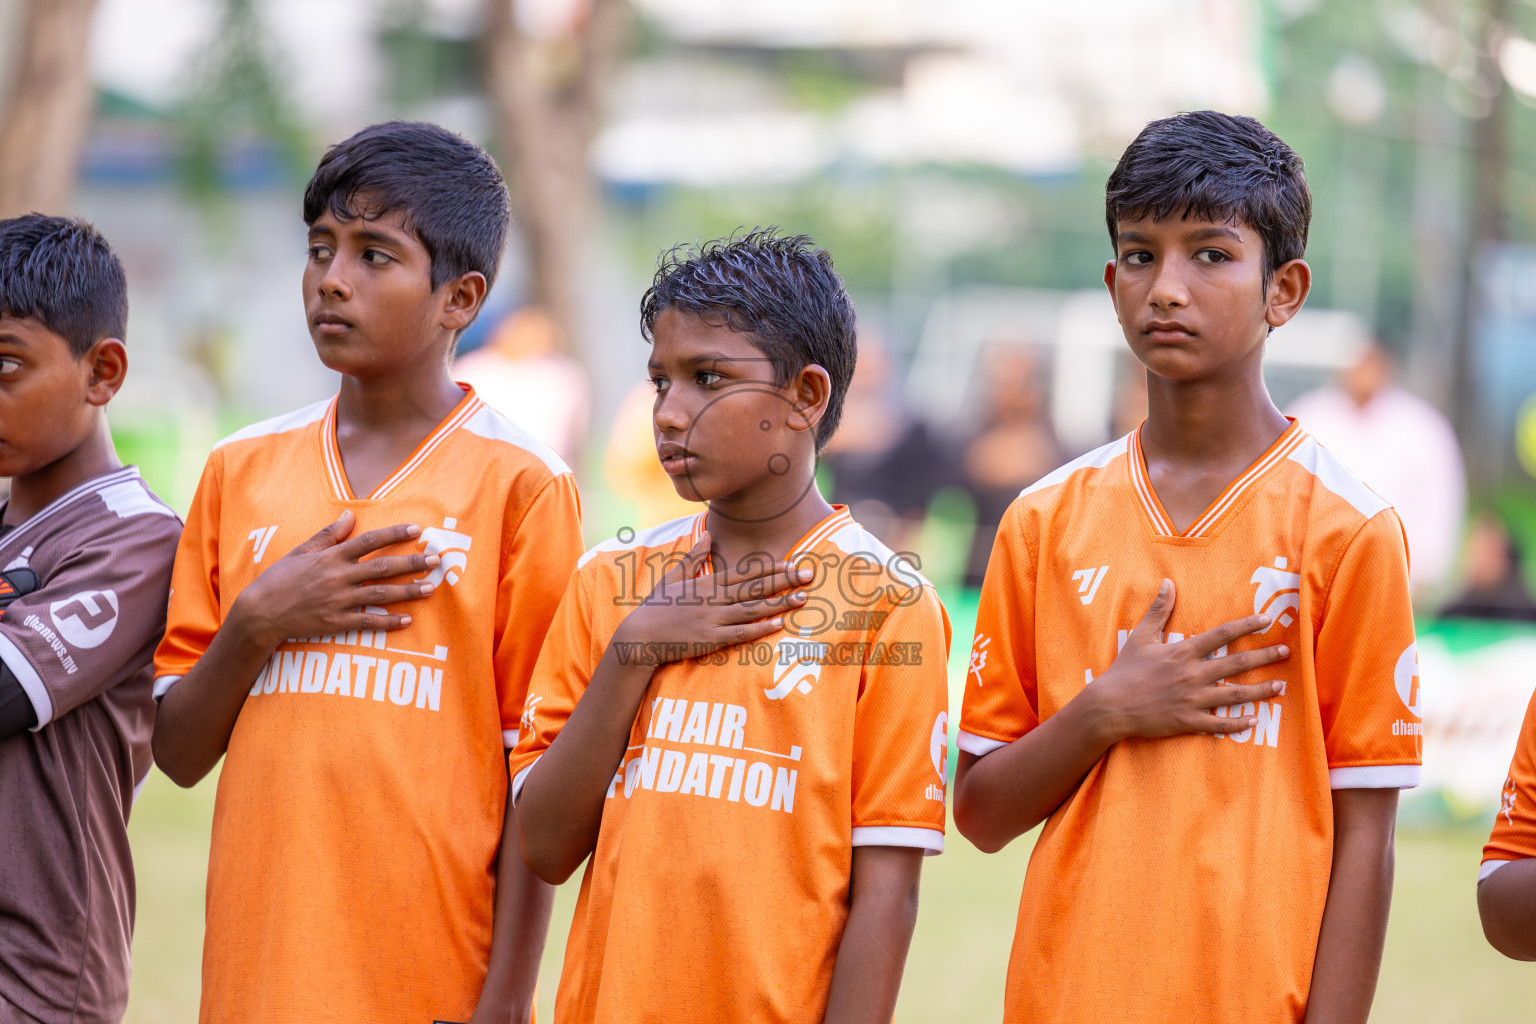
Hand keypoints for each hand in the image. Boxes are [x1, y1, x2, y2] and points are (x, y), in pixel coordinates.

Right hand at [231, 510, 437, 649]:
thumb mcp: (301, 551)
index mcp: (331, 557)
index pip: (369, 541)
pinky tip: (407, 620)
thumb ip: (329, 534)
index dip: (394, 534)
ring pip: (380, 595)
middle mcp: (338, 577)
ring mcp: (338, 601)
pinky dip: (388, 622)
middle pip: (382, 567)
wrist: (259, 613)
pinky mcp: (335, 623)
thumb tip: (349, 514)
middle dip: (411, 563)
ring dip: (408, 592)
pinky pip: (367, 623)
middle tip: (436, 560)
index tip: (417, 530)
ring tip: (431, 588)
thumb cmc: (280, 579)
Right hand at [612, 531, 811, 664]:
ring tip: (802, 598)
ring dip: (779, 603)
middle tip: (809, 573)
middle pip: (754, 587)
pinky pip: (740, 633)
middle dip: (783, 580)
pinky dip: (760, 628)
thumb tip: (707, 536)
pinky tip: (779, 624)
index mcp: (706, 583)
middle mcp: (713, 598)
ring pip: (752, 609)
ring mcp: (713, 619)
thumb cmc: (656, 607)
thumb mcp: (672, 577)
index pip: (744, 572)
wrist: (640, 636)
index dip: (770, 566)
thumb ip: (693, 558)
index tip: (792, 561)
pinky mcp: (711, 639)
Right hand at [1087, 579, 1288, 743]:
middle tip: (1286, 652)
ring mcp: (1192, 699)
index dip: (1247, 626)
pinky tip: (1255, 720)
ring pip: (1235, 694)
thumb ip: (1158, 610)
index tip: (1267, 620)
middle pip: (1237, 663)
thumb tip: (1168, 583)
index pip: (1222, 634)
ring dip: (1261, 690)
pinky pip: (1219, 724)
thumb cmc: (1124, 670)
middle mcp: (1192, 674)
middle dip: (1265, 657)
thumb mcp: (1140, 636)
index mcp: (1183, 652)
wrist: (1109, 705)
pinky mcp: (1187, 720)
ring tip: (1280, 687)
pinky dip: (1238, 723)